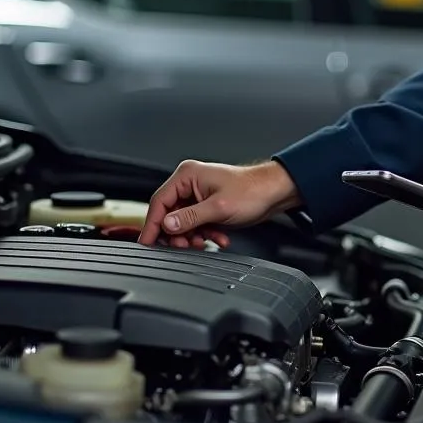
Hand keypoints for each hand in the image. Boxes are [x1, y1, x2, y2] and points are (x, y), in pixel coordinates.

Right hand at [138, 159, 300, 248]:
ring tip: (204, 243)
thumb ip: (189, 217)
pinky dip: (204, 233)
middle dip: (177, 233)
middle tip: (183, 246)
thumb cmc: (252, 191)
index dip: (152, 225)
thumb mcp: (218, 208)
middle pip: (170, 213)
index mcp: (188, 175)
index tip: (148, 243)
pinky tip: (217, 239)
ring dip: (192, 235)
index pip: (159, 202)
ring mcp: (199, 194)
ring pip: (183, 221)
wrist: (275, 192)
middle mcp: (191, 183)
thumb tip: (166, 225)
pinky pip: (197, 223)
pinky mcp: (208, 204)